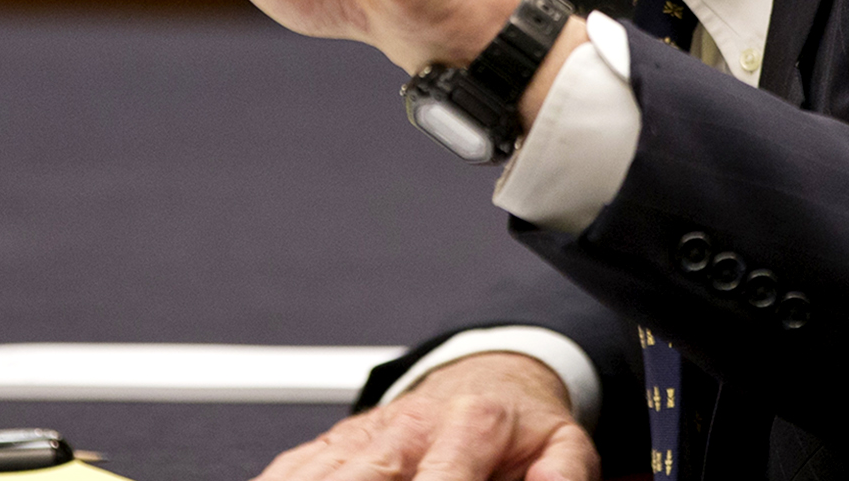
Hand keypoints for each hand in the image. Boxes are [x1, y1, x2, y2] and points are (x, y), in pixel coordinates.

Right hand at [253, 353, 597, 480]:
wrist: (484, 377)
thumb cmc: (520, 427)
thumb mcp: (563, 443)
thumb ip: (565, 472)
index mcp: (468, 425)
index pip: (444, 479)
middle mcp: (409, 427)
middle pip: (368, 474)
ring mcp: (367, 433)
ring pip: (324, 469)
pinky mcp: (338, 440)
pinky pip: (297, 464)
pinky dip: (283, 480)